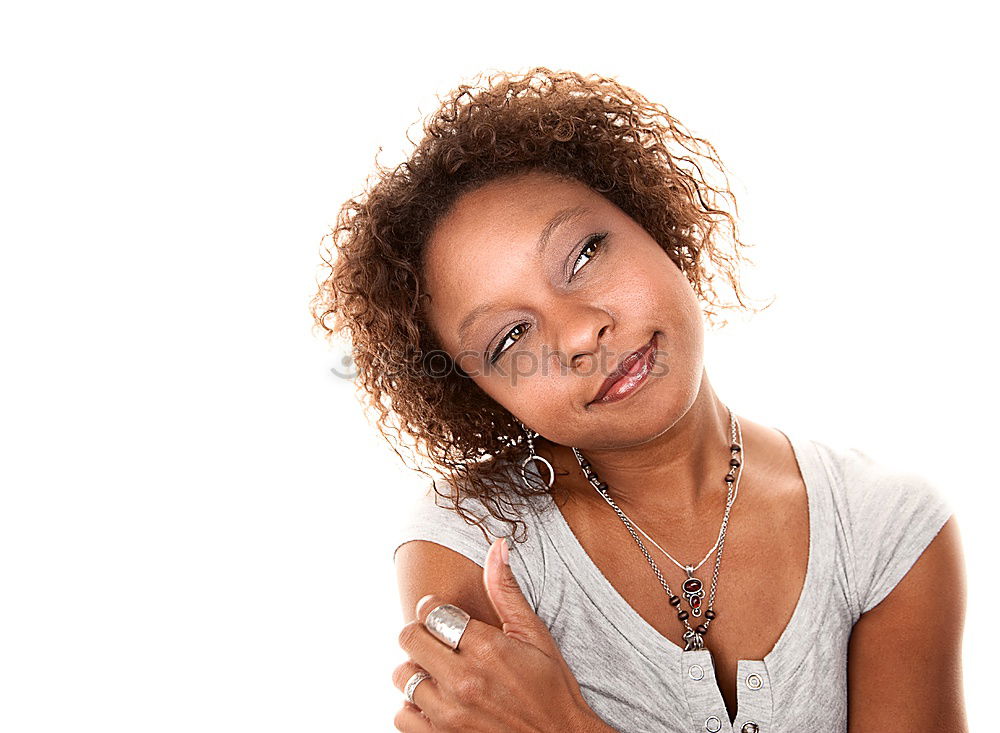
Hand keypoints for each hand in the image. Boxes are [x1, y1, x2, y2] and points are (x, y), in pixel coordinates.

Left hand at [392, 537, 606, 731]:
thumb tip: (497, 547)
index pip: (432, 612)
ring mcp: (450, 714)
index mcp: (486, 648)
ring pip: (403, 676)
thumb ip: (507, 592)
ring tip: (437, 671)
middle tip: (437, 640)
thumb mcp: (535, 636)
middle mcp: (464, 680)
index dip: (434, 609)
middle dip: (421, 634)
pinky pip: (402, 715)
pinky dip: (411, 706)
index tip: (442, 615)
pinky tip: (433, 700)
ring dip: (416, 669)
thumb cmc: (551, 689)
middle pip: (411, 638)